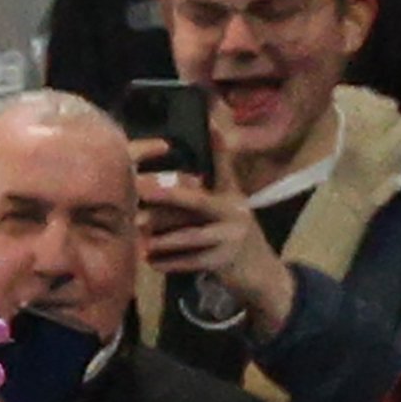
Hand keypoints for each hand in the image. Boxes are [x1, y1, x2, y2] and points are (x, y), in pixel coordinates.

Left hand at [134, 141, 296, 338]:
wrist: (261, 274)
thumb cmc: (236, 235)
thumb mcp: (231, 203)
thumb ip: (216, 175)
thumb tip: (206, 137)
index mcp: (232, 196)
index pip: (222, 167)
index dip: (217, 147)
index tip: (204, 128)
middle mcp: (234, 214)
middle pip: (195, 202)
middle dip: (166, 196)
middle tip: (138, 191)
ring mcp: (230, 240)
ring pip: (189, 237)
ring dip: (161, 238)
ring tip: (138, 236)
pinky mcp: (223, 264)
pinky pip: (190, 262)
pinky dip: (169, 263)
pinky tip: (152, 262)